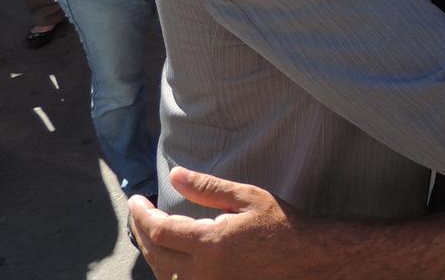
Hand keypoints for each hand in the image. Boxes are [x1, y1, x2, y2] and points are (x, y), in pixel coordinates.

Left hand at [129, 167, 305, 279]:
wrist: (307, 259)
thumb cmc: (280, 225)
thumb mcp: (246, 197)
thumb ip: (207, 188)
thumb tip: (175, 175)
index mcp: (211, 243)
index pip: (160, 231)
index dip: (142, 215)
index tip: (136, 200)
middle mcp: (205, 272)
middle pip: (156, 255)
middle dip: (142, 231)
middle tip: (140, 212)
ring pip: (164, 275)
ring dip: (152, 253)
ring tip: (152, 231)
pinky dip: (168, 271)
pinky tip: (171, 256)